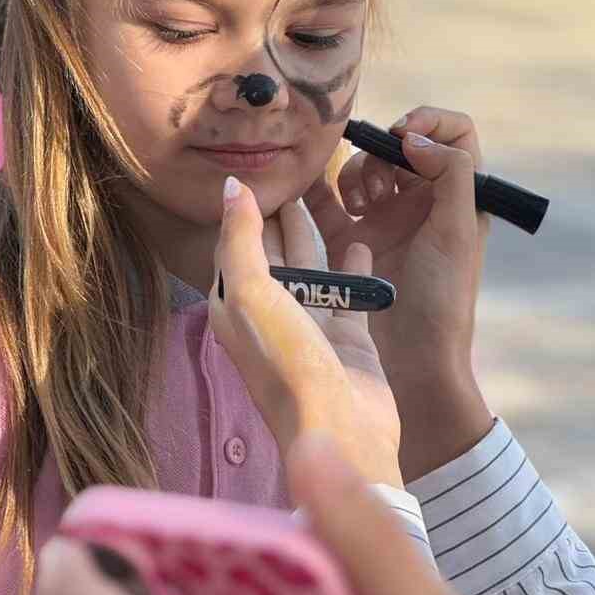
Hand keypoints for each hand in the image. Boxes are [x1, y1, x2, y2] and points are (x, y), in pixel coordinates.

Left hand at [208, 179, 400, 486]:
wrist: (340, 430)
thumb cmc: (287, 365)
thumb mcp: (252, 294)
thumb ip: (242, 238)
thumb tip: (232, 185)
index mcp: (235, 306)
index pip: (237, 244)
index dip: (248, 206)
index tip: (262, 165)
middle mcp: (271, 315)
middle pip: (276, 251)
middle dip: (283, 213)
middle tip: (296, 164)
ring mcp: (312, 326)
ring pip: (313, 265)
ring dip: (319, 231)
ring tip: (330, 188)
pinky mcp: (348, 336)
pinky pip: (350, 290)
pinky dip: (354, 264)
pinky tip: (362, 236)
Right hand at [305, 109, 493, 477]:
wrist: (412, 362)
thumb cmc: (443, 299)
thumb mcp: (458, 230)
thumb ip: (450, 173)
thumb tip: (413, 138)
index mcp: (458, 197)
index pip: (454, 134)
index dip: (429, 122)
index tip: (403, 138)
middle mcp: (423, 203)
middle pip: (400, 148)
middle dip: (384, 154)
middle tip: (380, 187)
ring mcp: (386, 221)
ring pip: (364, 169)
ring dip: (356, 175)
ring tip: (360, 206)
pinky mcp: (350, 241)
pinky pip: (327, 202)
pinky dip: (316, 190)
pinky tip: (310, 192)